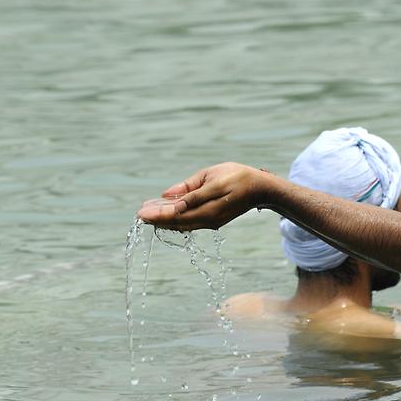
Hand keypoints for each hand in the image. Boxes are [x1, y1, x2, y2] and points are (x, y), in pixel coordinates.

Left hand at [137, 162, 270, 230]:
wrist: (262, 189)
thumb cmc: (238, 177)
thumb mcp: (213, 177)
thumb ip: (190, 189)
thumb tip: (167, 196)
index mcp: (207, 210)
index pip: (175, 215)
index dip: (157, 214)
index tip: (140, 213)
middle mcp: (208, 220)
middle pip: (176, 222)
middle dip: (157, 218)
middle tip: (139, 214)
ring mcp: (211, 221)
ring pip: (182, 223)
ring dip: (164, 219)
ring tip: (149, 213)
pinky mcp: (214, 219)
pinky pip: (190, 221)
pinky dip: (176, 218)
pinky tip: (167, 212)